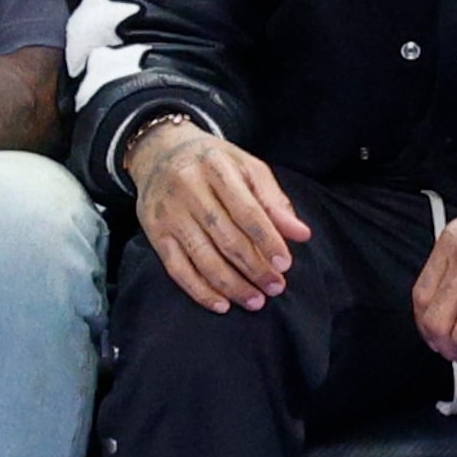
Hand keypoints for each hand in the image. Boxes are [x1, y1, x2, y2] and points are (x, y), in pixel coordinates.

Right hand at [126, 118, 312, 312]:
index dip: (267, 240)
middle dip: (255, 268)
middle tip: (276, 287)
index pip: (246, 210)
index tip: (285, 264)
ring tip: (255, 301)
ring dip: (232, 285)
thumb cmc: (214, 163)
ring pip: (203, 257)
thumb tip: (301, 234)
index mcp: (217, 168)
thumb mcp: (247, 168)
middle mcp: (189, 188)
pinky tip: (222, 304)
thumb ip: (274, 201)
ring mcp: (169, 212)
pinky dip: (200, 290)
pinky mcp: (155, 232)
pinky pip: (177, 268)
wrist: (160, 152)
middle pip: (226, 237)